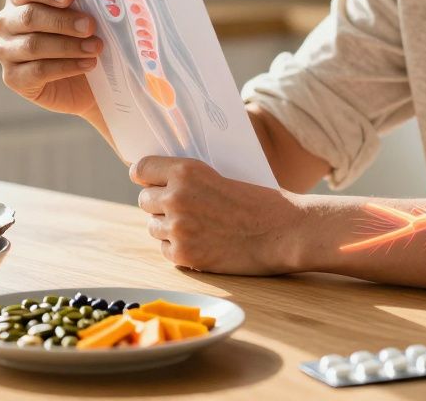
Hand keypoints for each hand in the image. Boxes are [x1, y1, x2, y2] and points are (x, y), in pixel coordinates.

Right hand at [0, 0, 104, 116]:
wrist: (82, 81)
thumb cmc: (79, 39)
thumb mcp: (81, 17)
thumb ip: (82, 4)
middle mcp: (7, 22)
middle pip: (29, 16)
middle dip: (63, 21)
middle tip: (90, 26)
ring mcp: (5, 51)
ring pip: (33, 45)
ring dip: (69, 46)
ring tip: (95, 48)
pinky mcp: (13, 77)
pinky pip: (38, 71)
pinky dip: (66, 67)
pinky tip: (87, 64)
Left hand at [131, 156, 303, 274]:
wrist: (284, 231)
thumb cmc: (259, 201)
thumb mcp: (220, 175)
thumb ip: (189, 179)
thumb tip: (159, 184)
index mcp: (186, 171)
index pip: (140, 169)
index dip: (146, 176)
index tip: (150, 180)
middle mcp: (175, 198)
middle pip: (144, 199)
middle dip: (159, 204)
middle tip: (183, 208)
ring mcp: (178, 229)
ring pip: (153, 226)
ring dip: (168, 227)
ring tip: (196, 226)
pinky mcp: (184, 255)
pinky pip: (165, 249)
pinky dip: (179, 248)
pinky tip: (202, 242)